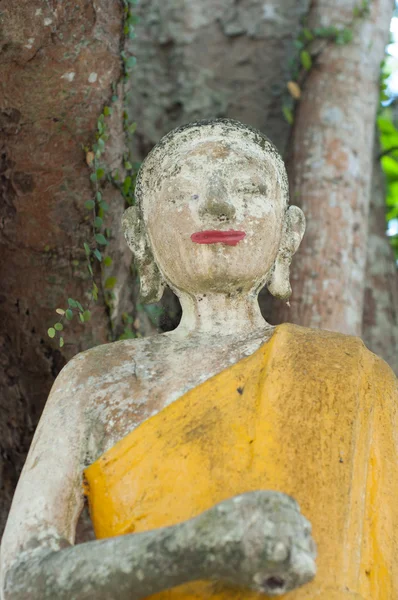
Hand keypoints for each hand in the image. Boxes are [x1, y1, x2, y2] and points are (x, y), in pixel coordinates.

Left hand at [190, 490, 315, 595]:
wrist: (205, 540)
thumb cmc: (230, 566)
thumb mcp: (261, 580)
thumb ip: (285, 574)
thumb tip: (300, 564)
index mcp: (287, 556)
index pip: (309, 568)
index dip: (295, 576)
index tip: (280, 575)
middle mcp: (288, 531)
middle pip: (308, 544)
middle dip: (296, 555)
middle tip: (275, 559)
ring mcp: (279, 511)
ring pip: (301, 523)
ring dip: (292, 533)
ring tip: (271, 539)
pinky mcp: (268, 496)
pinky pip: (290, 504)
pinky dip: (286, 513)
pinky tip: (271, 521)